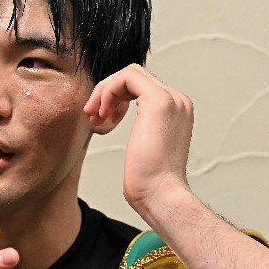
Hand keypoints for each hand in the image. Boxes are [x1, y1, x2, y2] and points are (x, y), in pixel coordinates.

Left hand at [85, 64, 194, 224]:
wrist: (160, 194)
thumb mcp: (142, 148)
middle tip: (91, 115)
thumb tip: (114, 119)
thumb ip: (140, 129)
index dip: (114, 97)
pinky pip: (126, 78)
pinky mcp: (158, 100)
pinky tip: (102, 114)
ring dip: (104, 91)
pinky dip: (108, 91)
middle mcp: (177, 100)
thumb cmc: (149, 183)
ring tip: (94, 116)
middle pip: (134, 76)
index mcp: (176, 110)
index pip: (141, 86)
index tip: (98, 119)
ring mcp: (170, 98)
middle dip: (107, 92)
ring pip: (129, 73)